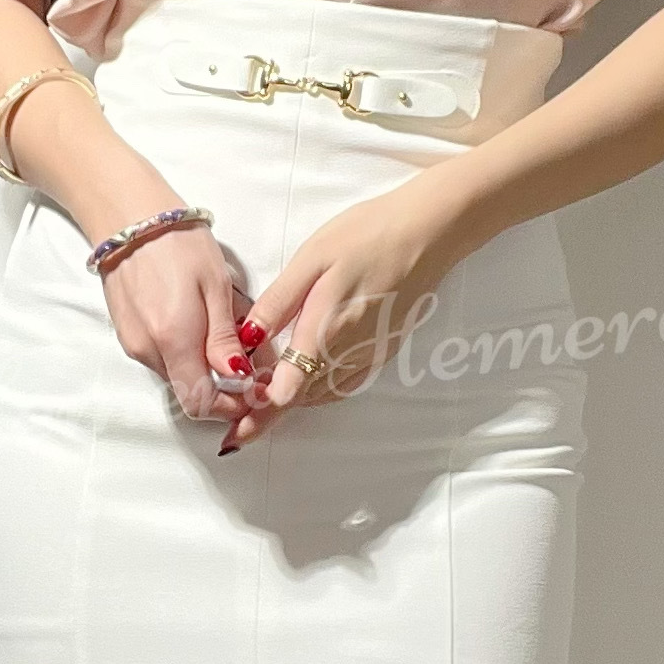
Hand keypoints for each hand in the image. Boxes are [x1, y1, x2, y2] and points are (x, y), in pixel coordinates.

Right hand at [94, 217, 260, 427]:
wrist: (128, 217)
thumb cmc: (178, 242)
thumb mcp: (215, 285)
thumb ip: (224, 337)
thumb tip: (238, 376)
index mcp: (174, 339)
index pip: (200, 403)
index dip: (230, 406)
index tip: (252, 390)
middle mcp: (148, 350)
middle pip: (188, 394)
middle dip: (220, 389)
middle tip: (247, 365)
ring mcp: (134, 344)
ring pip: (176, 377)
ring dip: (202, 370)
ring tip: (222, 337)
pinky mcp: (127, 334)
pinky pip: (162, 359)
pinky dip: (183, 354)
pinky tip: (196, 325)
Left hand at [216, 167, 472, 452]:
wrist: (428, 232)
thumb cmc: (367, 236)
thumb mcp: (311, 259)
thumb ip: (278, 304)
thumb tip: (245, 340)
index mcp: (325, 331)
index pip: (285, 391)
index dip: (257, 411)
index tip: (234, 422)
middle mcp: (348, 354)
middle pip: (300, 400)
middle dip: (267, 416)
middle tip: (237, 430)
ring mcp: (369, 356)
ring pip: (321, 395)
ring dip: (293, 405)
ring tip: (262, 410)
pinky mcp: (383, 351)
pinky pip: (344, 385)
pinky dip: (318, 392)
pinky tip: (305, 384)